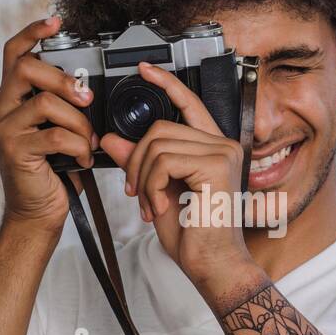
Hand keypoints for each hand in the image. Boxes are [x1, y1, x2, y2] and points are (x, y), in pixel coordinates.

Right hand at [0, 16, 96, 233]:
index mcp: (11, 101)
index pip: (14, 54)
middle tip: (86, 97)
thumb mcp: (61, 131)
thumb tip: (89, 86)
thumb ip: (65, 106)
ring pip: (45, 102)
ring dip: (78, 121)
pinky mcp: (12, 151)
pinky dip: (77, 146)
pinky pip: (54, 135)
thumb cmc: (54, 173)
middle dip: (63, 79)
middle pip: (25, 68)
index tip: (56, 22)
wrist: (38, 214)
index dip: (33, 33)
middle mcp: (0, 111)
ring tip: (87, 142)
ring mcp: (2, 130)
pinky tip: (81, 159)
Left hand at [99, 61, 259, 294]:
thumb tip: (113, 138)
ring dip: (141, 177)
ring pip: (157, 144)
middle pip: (160, 128)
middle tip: (135, 193)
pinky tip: (159, 206)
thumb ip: (138, 162)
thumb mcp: (156, 191)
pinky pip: (163, 160)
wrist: (211, 265)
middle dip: (136, 160)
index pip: (188, 103)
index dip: (166, 83)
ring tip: (149, 204)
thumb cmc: (192, 235)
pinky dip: (151, 184)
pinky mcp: (216, 165)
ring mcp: (222, 152)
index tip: (145, 70)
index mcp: (212, 148)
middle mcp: (222, 145)